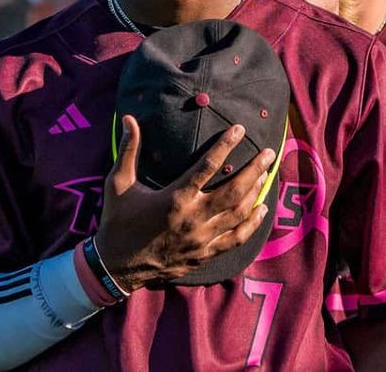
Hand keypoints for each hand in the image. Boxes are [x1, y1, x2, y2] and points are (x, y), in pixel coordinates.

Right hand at [95, 115, 274, 290]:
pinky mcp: (204, 254)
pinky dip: (252, 224)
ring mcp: (201, 239)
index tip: (240, 129)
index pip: (208, 166)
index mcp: (174, 198)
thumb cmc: (117, 222)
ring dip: (256, 192)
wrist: (116, 267)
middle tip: (269, 152)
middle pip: (234, 191)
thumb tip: (129, 118)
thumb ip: (128, 150)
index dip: (226, 145)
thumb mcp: (119, 184)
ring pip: (239, 214)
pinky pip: (236, 239)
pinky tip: (261, 209)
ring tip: (266, 173)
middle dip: (254, 169)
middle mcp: (193, 218)